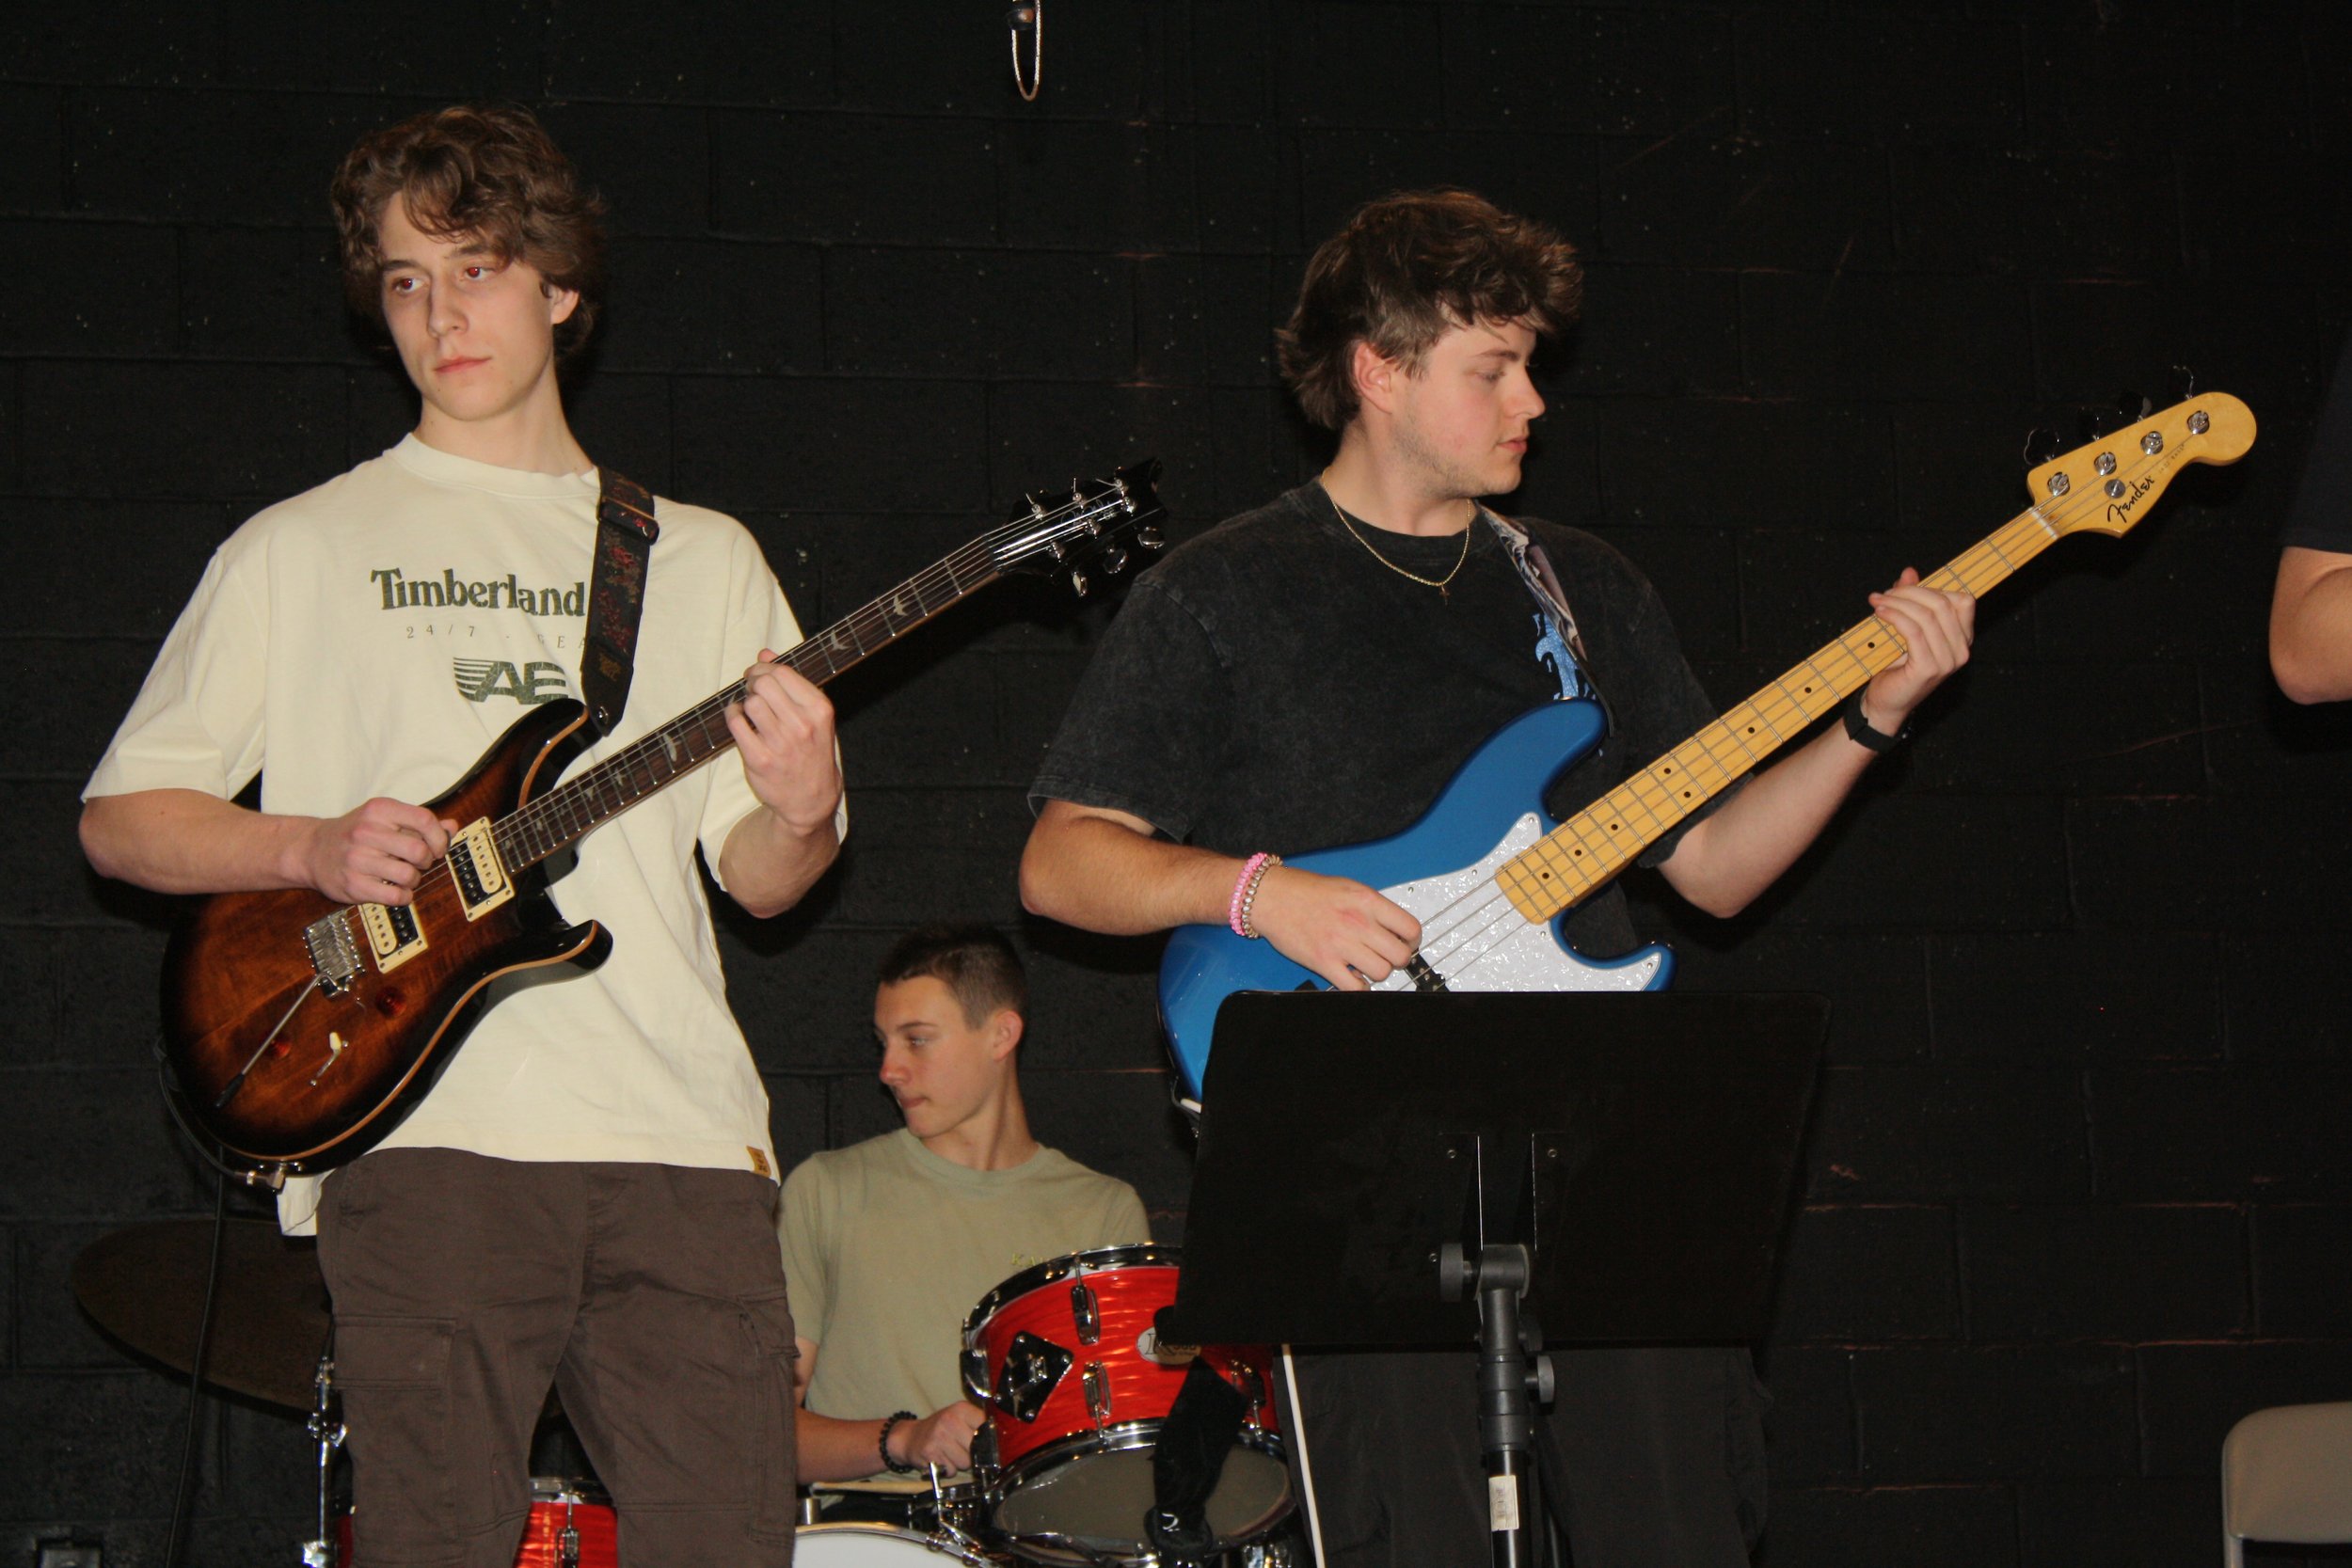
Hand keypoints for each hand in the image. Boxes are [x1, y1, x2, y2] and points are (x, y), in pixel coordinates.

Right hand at [299, 798, 454, 904]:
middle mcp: (366, 832)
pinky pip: (395, 897)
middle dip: (427, 861)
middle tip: (418, 863)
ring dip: (414, 880)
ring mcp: (357, 859)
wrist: (311, 849)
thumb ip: (418, 822)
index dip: (439, 838)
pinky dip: (404, 897)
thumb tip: (452, 827)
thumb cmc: (355, 833)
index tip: (437, 847)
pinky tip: (398, 891)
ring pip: (409, 875)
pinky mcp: (353, 884)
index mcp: (378, 810)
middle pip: (419, 850)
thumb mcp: (384, 818)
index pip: (425, 820)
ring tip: (405, 876)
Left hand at [727, 651, 841, 834]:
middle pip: (764, 683)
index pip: (783, 672)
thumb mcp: (814, 716)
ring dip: (744, 700)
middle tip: (752, 689)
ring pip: (750, 702)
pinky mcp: (760, 759)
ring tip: (749, 708)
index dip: (765, 668)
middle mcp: (802, 725)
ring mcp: (781, 744)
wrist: (810, 798)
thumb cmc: (811, 752)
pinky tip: (739, 720)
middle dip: (753, 681)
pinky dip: (733, 716)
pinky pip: (736, 724)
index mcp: (819, 710)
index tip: (759, 674)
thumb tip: (765, 653)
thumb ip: (791, 682)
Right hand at [887, 1401, 985, 1472]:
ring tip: (949, 1454)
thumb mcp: (958, 1418)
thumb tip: (1000, 1442)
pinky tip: (941, 1460)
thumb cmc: (939, 1430)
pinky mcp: (930, 1452)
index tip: (980, 1441)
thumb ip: (977, 1425)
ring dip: (959, 1463)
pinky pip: (951, 1470)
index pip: (987, 1427)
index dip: (986, 1440)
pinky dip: (948, 1470)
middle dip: (971, 1454)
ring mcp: (939, 1436)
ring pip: (965, 1462)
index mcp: (961, 1409)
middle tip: (960, 1448)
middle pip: (977, 1449)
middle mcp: (950, 1420)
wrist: (909, 1437)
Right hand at [1247, 865, 1420, 990]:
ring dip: (1376, 971)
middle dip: (1396, 958)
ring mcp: (1341, 944)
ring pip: (1382, 972)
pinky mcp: (1324, 962)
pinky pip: (1355, 987)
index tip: (1405, 943)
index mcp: (1367, 901)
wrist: (1271, 896)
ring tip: (1364, 964)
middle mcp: (1358, 922)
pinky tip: (1352, 977)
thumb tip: (1393, 928)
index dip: (1412, 940)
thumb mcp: (1348, 887)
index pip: (1410, 928)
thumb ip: (1372, 907)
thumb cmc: (1305, 890)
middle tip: (1385, 955)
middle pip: (1400, 955)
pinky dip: (1358, 986)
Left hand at [1860, 567, 1975, 732]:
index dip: (1931, 589)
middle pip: (1942, 603)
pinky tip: (1880, 613)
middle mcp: (1961, 649)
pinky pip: (1914, 632)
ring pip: (1927, 615)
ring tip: (1877, 602)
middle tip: (1883, 595)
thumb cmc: (1895, 666)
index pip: (1963, 600)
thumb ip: (1911, 601)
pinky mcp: (1929, 668)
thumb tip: (1909, 572)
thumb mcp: (1905, 628)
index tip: (1901, 590)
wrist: (1885, 702)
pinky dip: (1895, 617)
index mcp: (1962, 638)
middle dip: (1909, 592)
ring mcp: (1948, 661)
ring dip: (1897, 603)